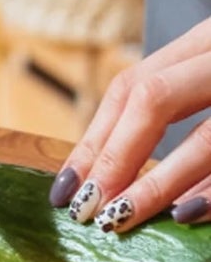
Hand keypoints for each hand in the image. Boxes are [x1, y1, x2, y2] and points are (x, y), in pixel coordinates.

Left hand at [51, 19, 210, 231]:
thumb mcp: (210, 76)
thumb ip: (175, 106)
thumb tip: (110, 175)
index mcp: (203, 43)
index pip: (130, 89)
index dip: (94, 141)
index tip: (65, 189)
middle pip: (153, 100)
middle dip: (114, 158)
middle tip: (86, 210)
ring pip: (205, 136)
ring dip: (158, 181)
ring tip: (121, 217)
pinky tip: (186, 213)